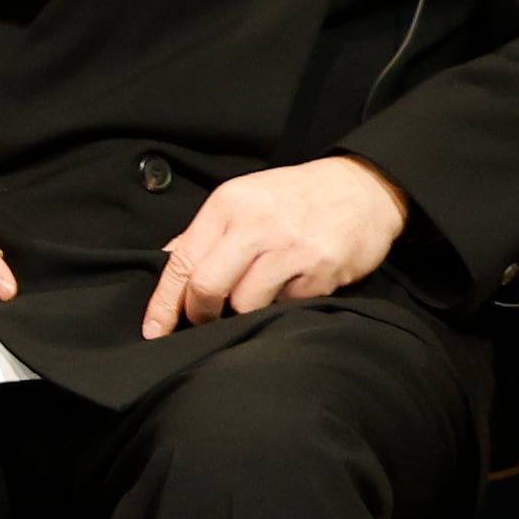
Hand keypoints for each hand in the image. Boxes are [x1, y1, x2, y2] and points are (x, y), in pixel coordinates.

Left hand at [144, 157, 407, 336]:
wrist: (364, 187)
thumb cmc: (294, 197)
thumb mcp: (243, 198)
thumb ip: (205, 232)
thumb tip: (168, 262)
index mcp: (227, 205)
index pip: (182, 262)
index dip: (164, 303)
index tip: (154, 330)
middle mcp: (256, 225)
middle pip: (208, 287)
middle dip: (200, 313)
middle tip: (204, 320)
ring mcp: (291, 249)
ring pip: (246, 303)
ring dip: (243, 311)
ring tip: (256, 296)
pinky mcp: (322, 270)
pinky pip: (287, 305)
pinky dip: (282, 304)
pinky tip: (291, 286)